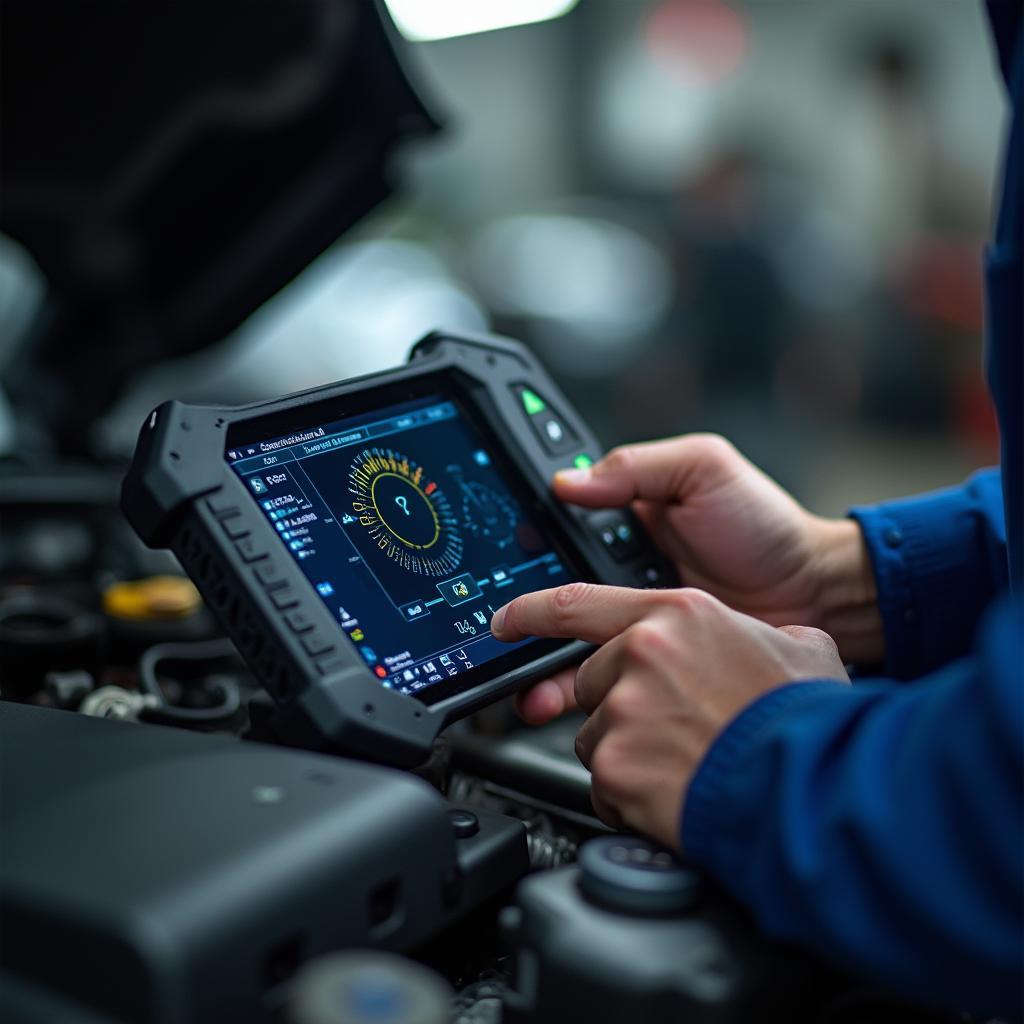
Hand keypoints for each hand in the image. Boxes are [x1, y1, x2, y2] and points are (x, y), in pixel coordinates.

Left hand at [493, 584, 848, 847]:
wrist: (811, 788)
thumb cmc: (805, 720)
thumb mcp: (799, 647)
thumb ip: (756, 633)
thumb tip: (759, 639)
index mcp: (676, 615)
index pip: (577, 604)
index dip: (532, 613)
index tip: (505, 621)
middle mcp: (640, 654)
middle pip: (592, 682)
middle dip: (620, 705)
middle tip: (673, 728)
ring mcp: (623, 710)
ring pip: (596, 735)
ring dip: (627, 753)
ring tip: (682, 762)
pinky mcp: (615, 767)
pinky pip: (604, 785)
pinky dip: (630, 797)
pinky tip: (674, 792)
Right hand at [518, 435, 877, 723]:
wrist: (818, 595)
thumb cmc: (765, 528)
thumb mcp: (703, 470)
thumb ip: (638, 468)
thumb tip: (568, 481)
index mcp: (622, 521)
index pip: (555, 536)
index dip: (524, 553)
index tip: (502, 574)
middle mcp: (619, 573)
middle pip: (555, 599)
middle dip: (522, 623)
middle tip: (503, 638)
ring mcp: (635, 621)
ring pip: (569, 644)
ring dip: (539, 667)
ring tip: (524, 687)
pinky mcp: (653, 662)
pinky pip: (604, 676)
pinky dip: (577, 693)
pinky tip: (560, 701)